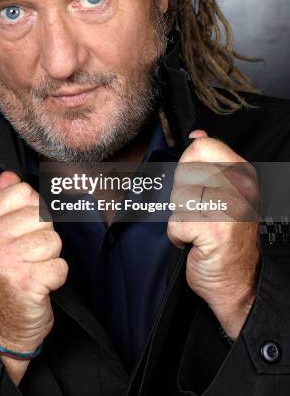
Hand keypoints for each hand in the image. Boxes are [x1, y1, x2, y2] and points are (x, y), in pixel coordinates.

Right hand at [0, 171, 67, 382]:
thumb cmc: (3, 278)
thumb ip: (3, 203)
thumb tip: (8, 175)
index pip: (23, 192)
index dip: (33, 211)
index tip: (23, 232)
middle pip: (42, 215)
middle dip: (43, 236)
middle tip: (28, 257)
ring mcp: (5, 261)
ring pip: (54, 240)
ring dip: (50, 258)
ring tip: (32, 271)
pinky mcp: (25, 282)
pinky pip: (60, 266)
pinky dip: (55, 278)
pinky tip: (39, 286)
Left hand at [167, 130, 260, 338]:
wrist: (236, 281)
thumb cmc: (226, 237)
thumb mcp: (223, 192)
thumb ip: (209, 162)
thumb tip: (196, 134)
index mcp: (242, 173)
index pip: (203, 146)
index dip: (189, 164)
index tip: (198, 184)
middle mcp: (238, 187)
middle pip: (185, 171)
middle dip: (183, 195)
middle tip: (201, 213)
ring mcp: (226, 207)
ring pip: (177, 197)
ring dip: (180, 216)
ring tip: (199, 227)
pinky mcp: (210, 229)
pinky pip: (174, 222)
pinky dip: (178, 236)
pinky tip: (195, 242)